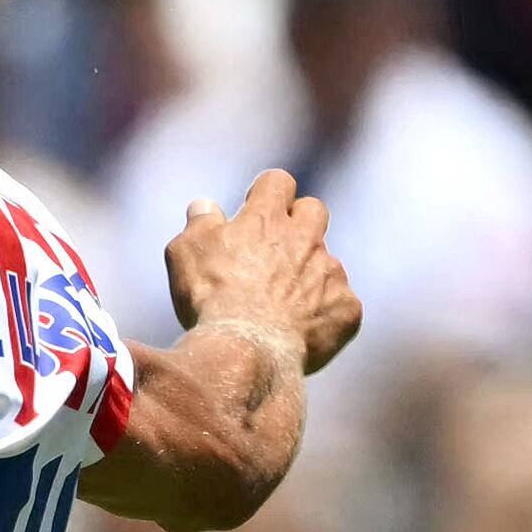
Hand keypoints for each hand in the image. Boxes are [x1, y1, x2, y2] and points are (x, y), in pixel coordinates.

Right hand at [166, 169, 361, 375]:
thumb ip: (199, 223)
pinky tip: (299, 333)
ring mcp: (330, 272)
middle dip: (300, 223)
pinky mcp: (346, 307)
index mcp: (266, 219)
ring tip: (281, 307)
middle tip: (274, 253)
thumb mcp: (186, 253)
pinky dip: (323, 315)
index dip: (267, 193)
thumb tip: (204, 205)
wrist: (246, 350)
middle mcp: (305, 238)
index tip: (254, 210)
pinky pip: (341, 304)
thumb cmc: (211, 299)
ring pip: (326, 262)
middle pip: (314, 210)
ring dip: (308, 276)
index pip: (278, 182)